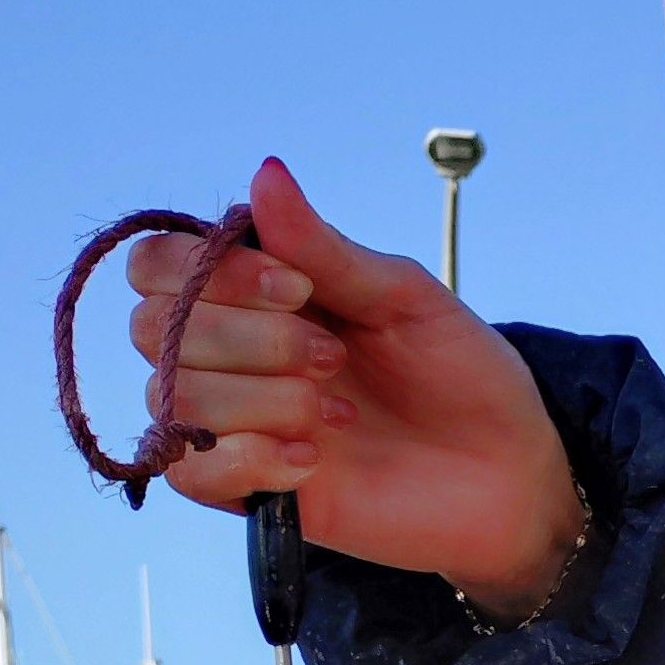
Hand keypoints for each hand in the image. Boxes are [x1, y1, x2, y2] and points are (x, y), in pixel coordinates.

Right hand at [125, 158, 586, 615]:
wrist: (510, 474)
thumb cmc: (460, 375)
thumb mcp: (403, 299)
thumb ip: (326, 249)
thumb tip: (266, 171)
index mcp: (254, 294)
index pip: (158, 264)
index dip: (212, 272)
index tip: (301, 290)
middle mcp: (229, 355)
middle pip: (154, 327)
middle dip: (247, 338)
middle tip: (335, 360)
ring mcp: (236, 425)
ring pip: (172, 397)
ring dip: (260, 400)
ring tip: (340, 415)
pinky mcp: (252, 493)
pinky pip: (190, 474)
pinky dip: (247, 460)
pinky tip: (314, 461)